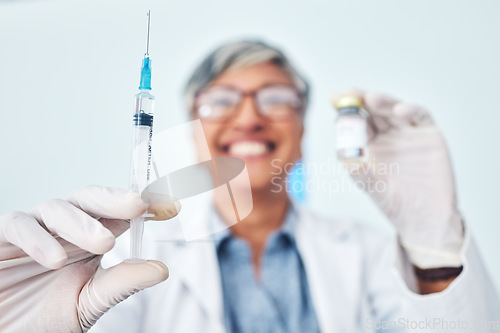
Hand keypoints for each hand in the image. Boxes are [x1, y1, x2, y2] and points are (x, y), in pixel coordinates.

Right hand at [0, 186, 179, 332]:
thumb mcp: (88, 303)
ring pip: (58, 208)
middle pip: (91, 200)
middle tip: (139, 205)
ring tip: (104, 244)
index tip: (171, 207)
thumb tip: (160, 269)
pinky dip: (37, 239)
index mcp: (90, 240)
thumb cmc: (42, 319)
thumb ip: (120, 284)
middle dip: (117, 199)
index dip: (146, 206)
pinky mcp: (3, 238)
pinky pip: (19, 225)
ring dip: (82, 223)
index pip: (120, 214)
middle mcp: (65, 229)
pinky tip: (56, 259)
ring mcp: (35, 230)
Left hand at [332, 90, 463, 268]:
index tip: (334, 98)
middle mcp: (389, 136)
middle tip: (351, 92)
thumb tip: (345, 155)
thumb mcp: (371, 186)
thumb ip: (359, 171)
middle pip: (374, 111)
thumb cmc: (394, 203)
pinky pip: (420, 117)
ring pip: (394, 110)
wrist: (424, 218)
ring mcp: (409, 133)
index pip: (356, 122)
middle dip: (361, 100)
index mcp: (370, 145)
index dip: (346, 110)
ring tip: (370, 98)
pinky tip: (399, 111)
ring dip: (382, 102)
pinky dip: (410, 110)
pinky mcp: (429, 135)